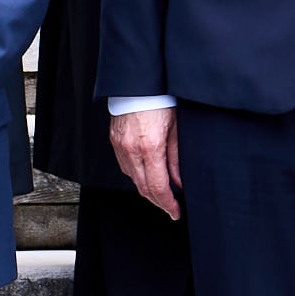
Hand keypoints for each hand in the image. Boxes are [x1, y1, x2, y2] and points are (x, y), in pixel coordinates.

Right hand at [110, 103, 180, 220]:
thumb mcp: (176, 129)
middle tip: (171, 209)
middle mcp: (132, 150)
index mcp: (150, 148)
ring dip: (147, 190)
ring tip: (161, 194)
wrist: (138, 83)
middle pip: (143, 188)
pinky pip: (125, 166)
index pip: (158, 187)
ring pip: (133, 179)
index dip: (167, 204)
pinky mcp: (115, 141)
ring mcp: (120, 146)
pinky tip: (147, 175)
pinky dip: (137, 175)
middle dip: (158, 202)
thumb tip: (179, 182)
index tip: (175, 212)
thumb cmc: (160, 101)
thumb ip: (177, 158)